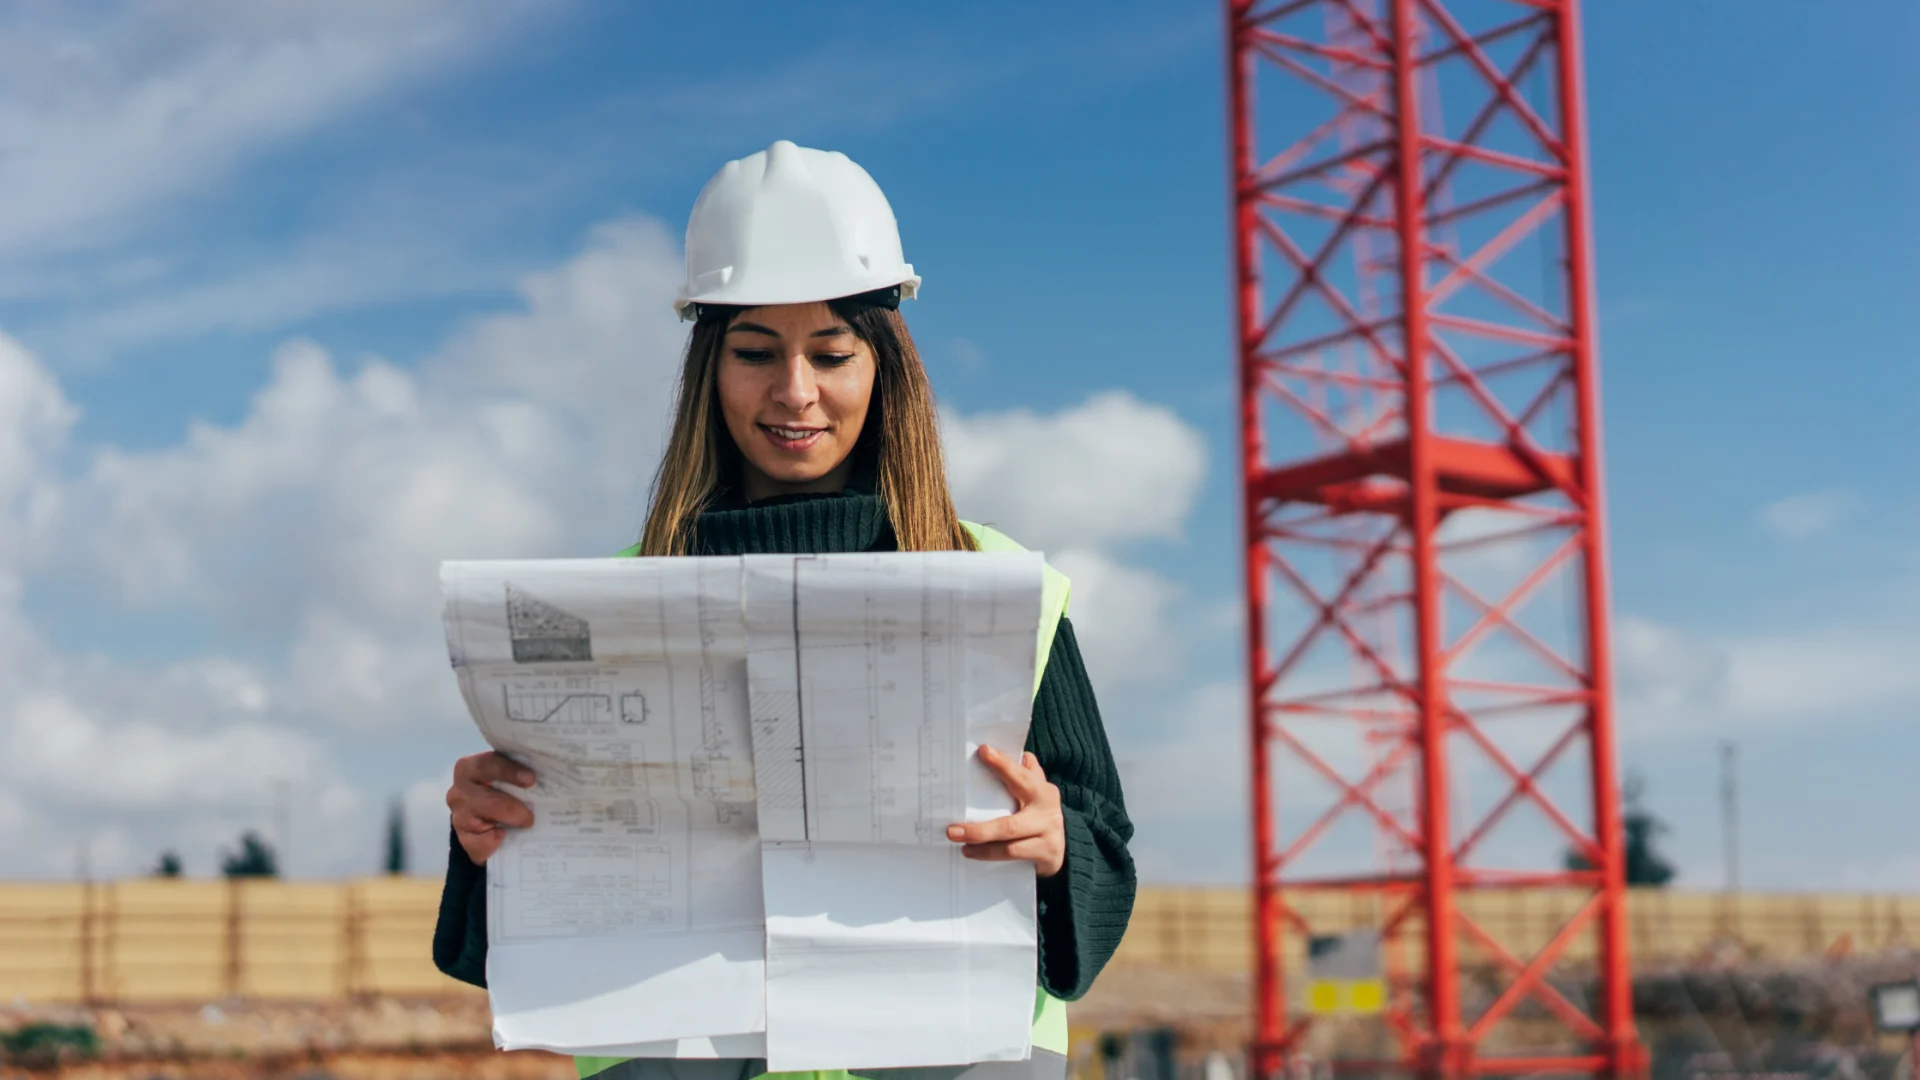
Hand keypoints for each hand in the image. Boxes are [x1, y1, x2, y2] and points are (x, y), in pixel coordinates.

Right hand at [447, 751, 535, 864]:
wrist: (487, 824)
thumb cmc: (503, 794)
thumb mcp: (509, 781)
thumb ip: (520, 776)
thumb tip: (554, 777)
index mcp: (472, 768)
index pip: (489, 763)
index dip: (510, 770)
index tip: (531, 779)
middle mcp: (460, 790)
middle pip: (485, 797)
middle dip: (510, 807)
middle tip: (530, 815)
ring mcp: (458, 816)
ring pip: (481, 821)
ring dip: (506, 823)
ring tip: (524, 823)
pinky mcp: (463, 838)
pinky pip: (480, 843)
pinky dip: (493, 842)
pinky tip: (503, 837)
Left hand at [946, 745, 1065, 877]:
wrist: (1066, 847)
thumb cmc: (1039, 814)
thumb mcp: (1035, 791)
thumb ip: (1021, 772)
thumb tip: (993, 749)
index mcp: (1042, 791)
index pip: (1021, 776)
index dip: (1003, 764)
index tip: (983, 752)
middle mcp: (1047, 812)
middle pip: (1009, 823)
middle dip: (979, 829)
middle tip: (951, 831)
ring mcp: (1048, 836)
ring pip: (1009, 845)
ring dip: (981, 845)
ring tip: (959, 842)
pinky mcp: (1046, 855)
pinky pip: (1013, 856)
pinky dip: (991, 856)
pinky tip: (973, 853)